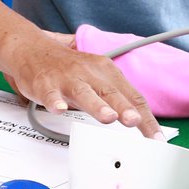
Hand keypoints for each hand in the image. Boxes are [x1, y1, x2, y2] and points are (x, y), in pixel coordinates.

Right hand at [2, 31, 159, 136]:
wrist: (33, 50)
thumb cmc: (70, 69)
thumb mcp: (98, 79)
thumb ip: (117, 98)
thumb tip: (140, 121)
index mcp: (106, 72)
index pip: (132, 96)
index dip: (145, 118)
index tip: (155, 138)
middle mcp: (89, 73)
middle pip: (111, 92)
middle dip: (124, 108)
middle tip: (135, 122)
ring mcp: (67, 78)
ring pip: (84, 92)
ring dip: (97, 105)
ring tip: (108, 118)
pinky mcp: (45, 84)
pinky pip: (50, 94)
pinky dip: (54, 102)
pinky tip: (59, 109)